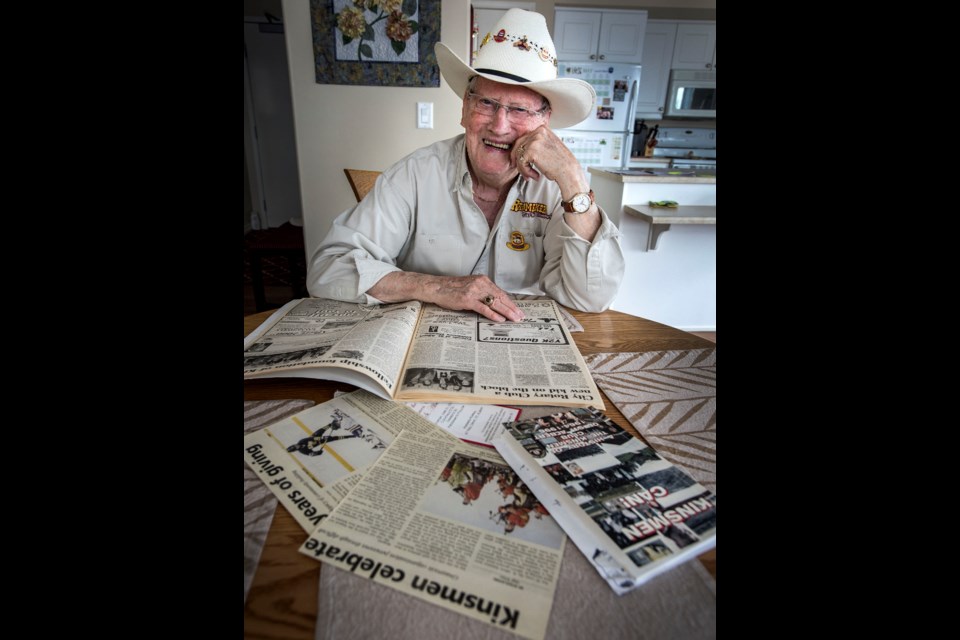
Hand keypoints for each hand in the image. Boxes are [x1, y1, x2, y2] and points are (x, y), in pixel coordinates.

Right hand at [368, 272, 524, 321]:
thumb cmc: (451, 289)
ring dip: (506, 312)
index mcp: (482, 280)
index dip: (510, 302)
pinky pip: (483, 308)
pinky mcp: (467, 299)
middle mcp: (480, 283)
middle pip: (500, 297)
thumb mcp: (470, 287)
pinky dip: (493, 314)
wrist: (435, 287)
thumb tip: (494, 304)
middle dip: (512, 308)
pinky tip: (500, 320)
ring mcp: (474, 291)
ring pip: (494, 302)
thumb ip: (482, 293)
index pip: (500, 292)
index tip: (518, 310)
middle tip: (520, 317)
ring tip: (514, 319)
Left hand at [512, 126, 585, 193]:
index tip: (518, 159)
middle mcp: (538, 132)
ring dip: (523, 168)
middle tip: (519, 168)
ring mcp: (534, 141)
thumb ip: (537, 143)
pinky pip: (521, 163)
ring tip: (531, 175)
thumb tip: (521, 147)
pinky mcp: (531, 151)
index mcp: (542, 129)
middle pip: (518, 144)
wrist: (568, 170)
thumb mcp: (549, 145)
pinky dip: (526, 172)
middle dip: (516, 158)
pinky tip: (535, 176)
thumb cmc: (560, 162)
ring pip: (518, 155)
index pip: (524, 138)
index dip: (519, 150)